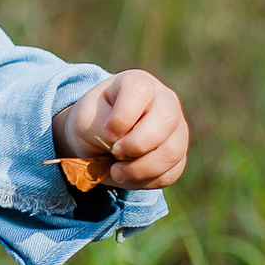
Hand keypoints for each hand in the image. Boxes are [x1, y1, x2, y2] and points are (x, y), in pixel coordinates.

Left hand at [53, 69, 188, 188]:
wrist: (95, 143)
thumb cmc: (92, 123)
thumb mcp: (85, 120)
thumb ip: (101, 128)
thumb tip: (123, 150)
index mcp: (139, 83)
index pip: (140, 91)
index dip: (123, 117)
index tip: (107, 133)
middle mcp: (165, 102)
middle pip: (166, 120)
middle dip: (137, 144)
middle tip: (115, 153)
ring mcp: (176, 129)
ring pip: (172, 151)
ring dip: (140, 168)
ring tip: (116, 171)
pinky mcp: (178, 155)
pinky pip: (170, 172)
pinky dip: (145, 180)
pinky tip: (128, 175)